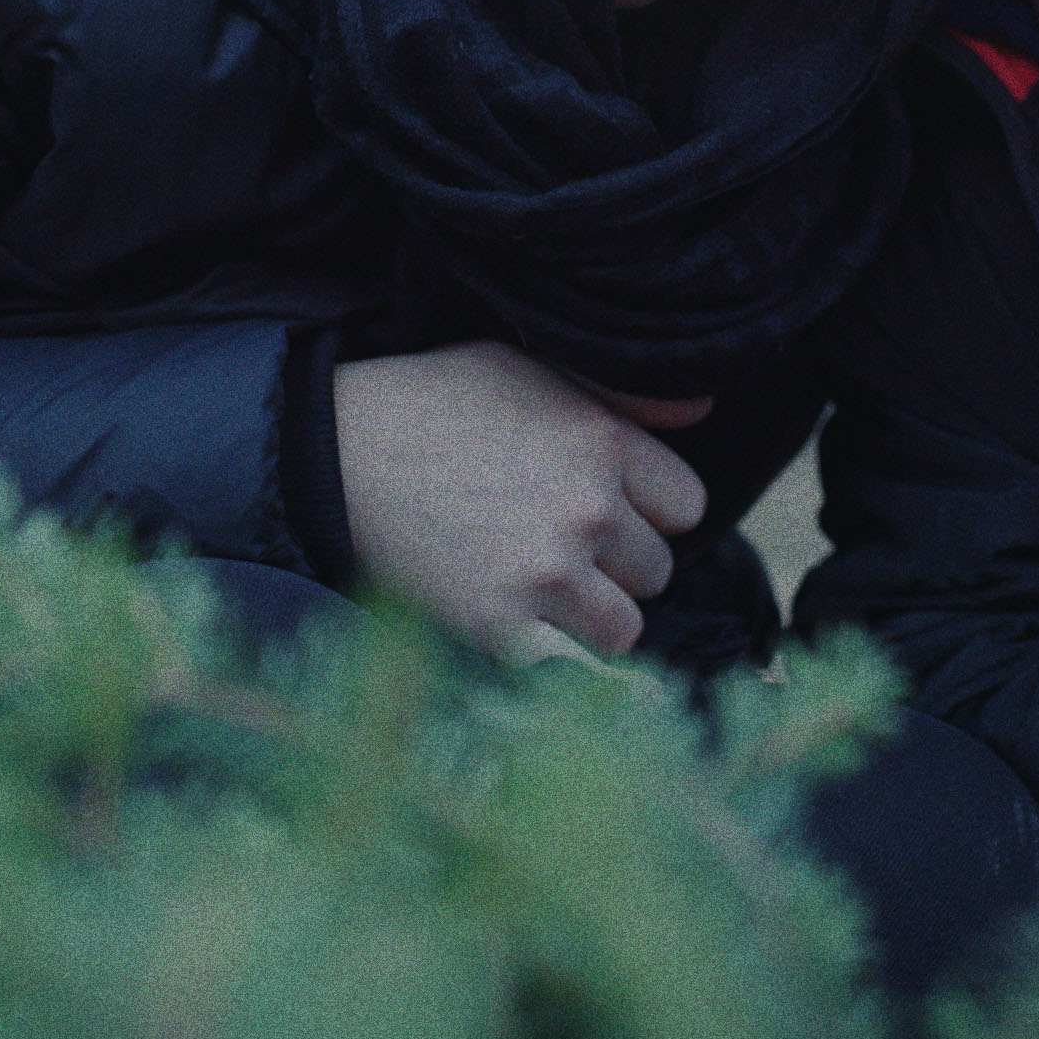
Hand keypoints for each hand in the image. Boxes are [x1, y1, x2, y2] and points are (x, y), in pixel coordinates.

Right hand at [332, 341, 708, 658]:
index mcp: (603, 440)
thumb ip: (624, 396)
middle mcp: (588, 507)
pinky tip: (525, 632)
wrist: (335, 453)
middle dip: (617, 566)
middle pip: (657, 570)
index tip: (610, 510)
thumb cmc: (434, 402)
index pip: (687, 506)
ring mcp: (547, 573)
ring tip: (540, 591)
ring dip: (591, 618)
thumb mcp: (529, 367)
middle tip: (558, 548)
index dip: (650, 512)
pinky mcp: (501, 628)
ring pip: (624, 627)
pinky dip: (554, 661)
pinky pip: (571, 671)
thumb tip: (703, 409)